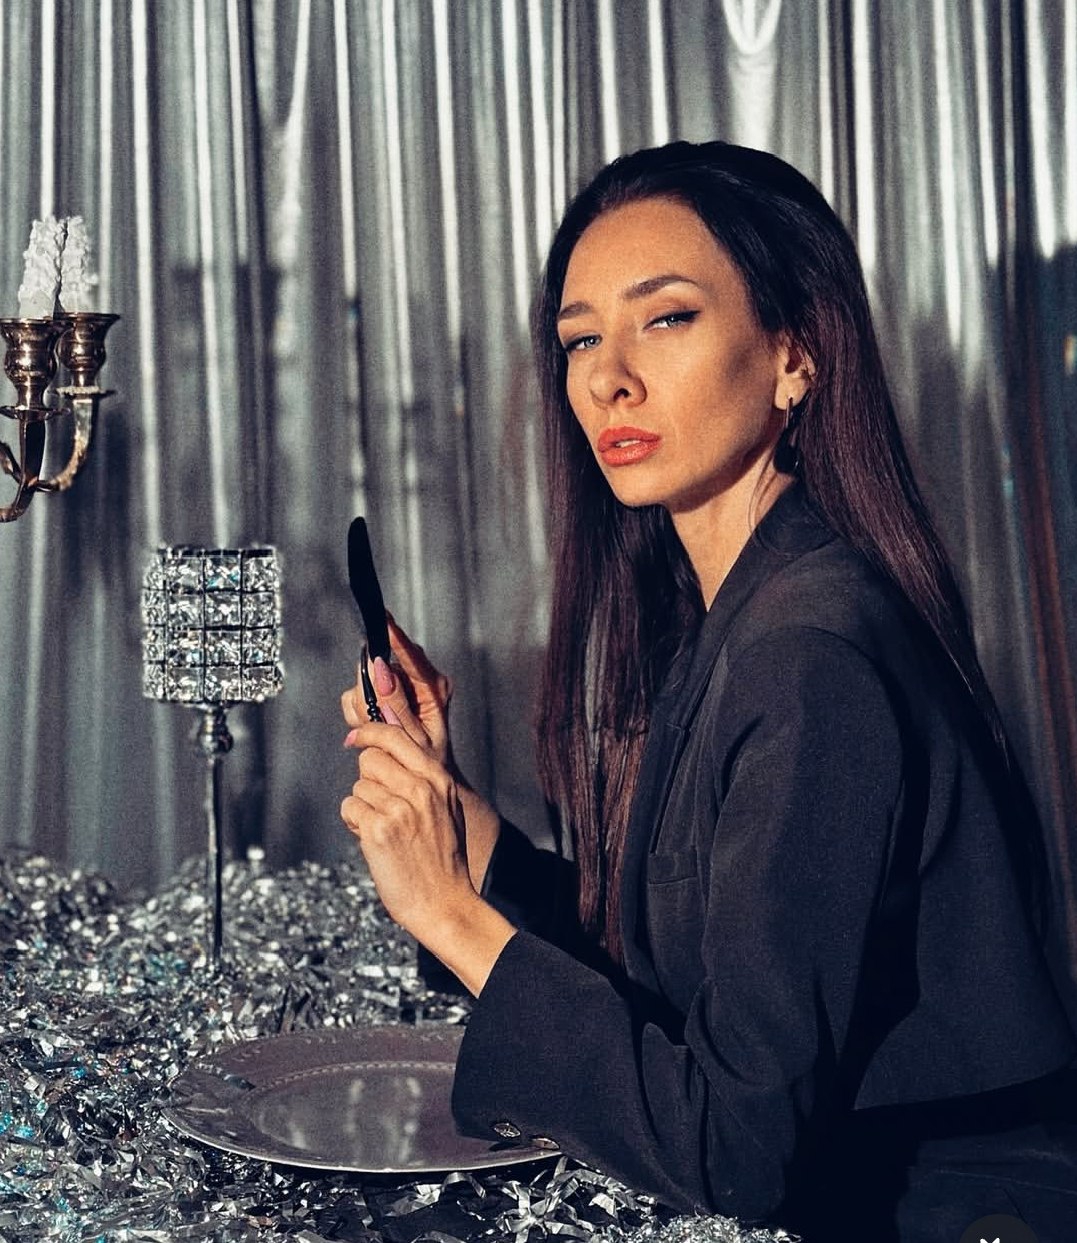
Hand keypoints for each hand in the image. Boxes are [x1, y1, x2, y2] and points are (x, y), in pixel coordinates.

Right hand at [340, 615, 452, 766]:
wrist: (424, 777)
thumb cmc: (427, 762)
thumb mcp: (414, 738)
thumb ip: (396, 705)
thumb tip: (380, 672)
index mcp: (434, 688)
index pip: (411, 656)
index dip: (394, 637)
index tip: (382, 619)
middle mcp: (418, 681)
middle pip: (381, 667)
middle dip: (370, 692)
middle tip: (372, 718)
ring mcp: (400, 686)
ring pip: (365, 681)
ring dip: (363, 706)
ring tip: (375, 728)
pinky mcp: (386, 694)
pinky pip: (359, 694)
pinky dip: (359, 711)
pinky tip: (370, 726)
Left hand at [342, 720, 469, 933]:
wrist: (444, 902)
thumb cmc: (443, 858)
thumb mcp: (446, 807)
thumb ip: (423, 776)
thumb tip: (389, 749)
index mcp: (438, 779)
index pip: (396, 736)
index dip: (370, 733)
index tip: (356, 737)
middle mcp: (420, 788)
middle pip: (370, 759)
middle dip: (369, 780)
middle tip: (382, 804)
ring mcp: (398, 809)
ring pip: (358, 787)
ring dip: (364, 807)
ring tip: (385, 830)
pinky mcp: (378, 830)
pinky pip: (350, 809)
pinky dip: (355, 824)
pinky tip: (374, 841)